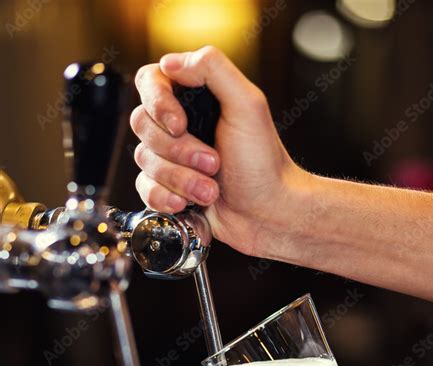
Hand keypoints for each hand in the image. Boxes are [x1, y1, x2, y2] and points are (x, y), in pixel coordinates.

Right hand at [131, 46, 310, 261]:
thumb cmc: (264, 164)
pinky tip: (189, 203)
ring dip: (181, 179)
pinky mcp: (168, 188)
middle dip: (178, 150)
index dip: (158, 103)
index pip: (150, 82)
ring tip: (211, 189)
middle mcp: (180, 126)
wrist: (267, 214)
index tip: (180, 124)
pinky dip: (166, 198)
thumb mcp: (248, 105)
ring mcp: (172, 158)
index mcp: (196, 98)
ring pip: (144, 160)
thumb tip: (171, 61)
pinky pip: (144, 189)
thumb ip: (213, 69)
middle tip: (213, 162)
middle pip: (143, 124)